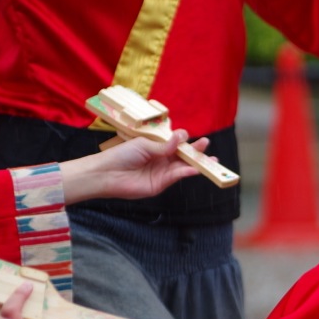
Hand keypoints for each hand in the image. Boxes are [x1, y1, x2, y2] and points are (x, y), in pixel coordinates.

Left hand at [60, 131, 204, 204]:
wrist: (108, 173)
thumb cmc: (122, 155)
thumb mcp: (144, 145)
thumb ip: (164, 146)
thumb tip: (181, 137)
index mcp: (156, 147)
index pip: (175, 142)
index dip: (182, 139)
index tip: (185, 135)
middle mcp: (161, 159)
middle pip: (182, 155)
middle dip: (195, 150)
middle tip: (206, 144)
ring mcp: (162, 172)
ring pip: (183, 166)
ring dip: (196, 162)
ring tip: (210, 158)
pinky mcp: (161, 184)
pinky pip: (177, 176)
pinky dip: (187, 172)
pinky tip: (194, 168)